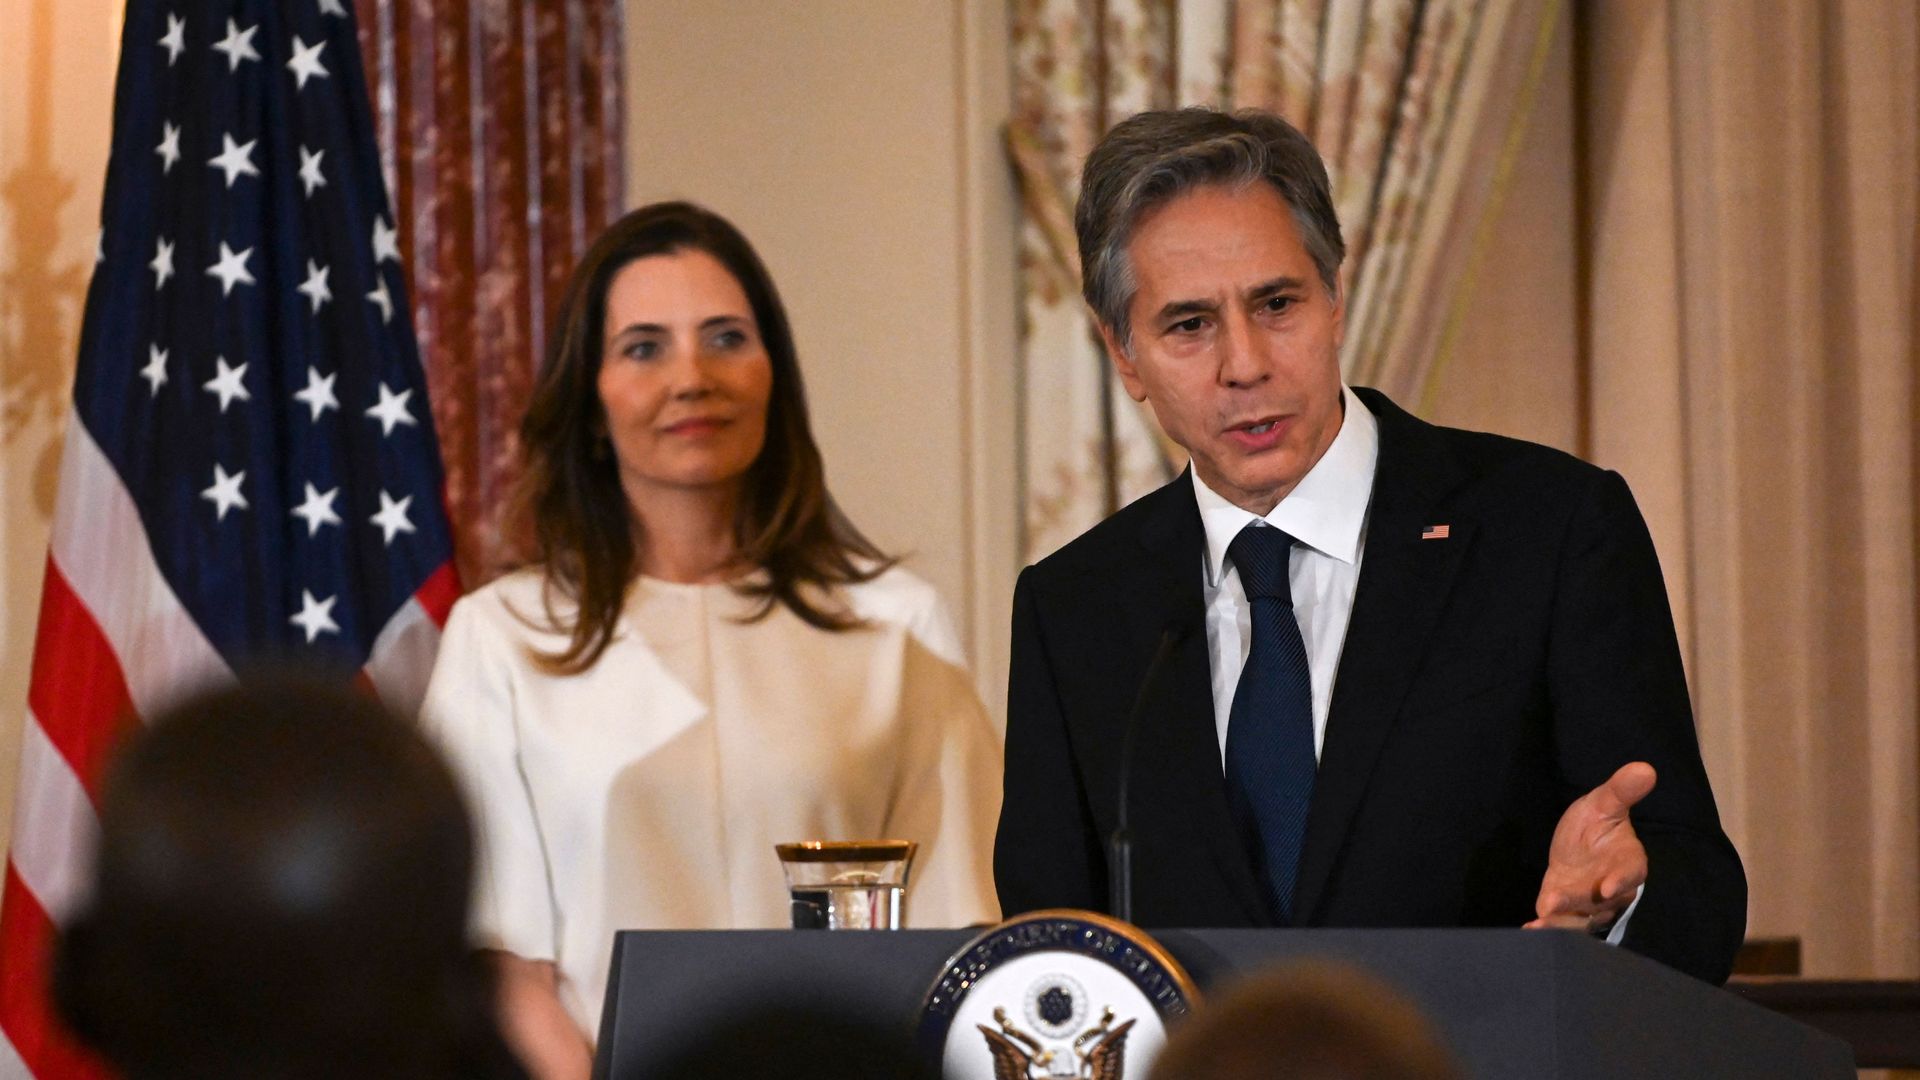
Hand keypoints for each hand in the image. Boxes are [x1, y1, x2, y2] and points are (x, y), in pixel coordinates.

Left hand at [1524, 762, 1653, 932]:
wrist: (1579, 842)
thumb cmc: (1597, 824)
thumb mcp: (1604, 803)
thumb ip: (1621, 791)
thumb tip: (1645, 768)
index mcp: (1628, 861)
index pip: (1630, 873)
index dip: (1621, 880)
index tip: (1609, 887)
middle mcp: (1612, 889)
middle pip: (1600, 902)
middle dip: (1579, 904)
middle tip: (1556, 903)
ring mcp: (1589, 903)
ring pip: (1580, 917)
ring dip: (1560, 921)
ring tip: (1540, 920)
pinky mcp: (1566, 908)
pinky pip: (1560, 921)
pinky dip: (1546, 926)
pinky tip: (1529, 929)